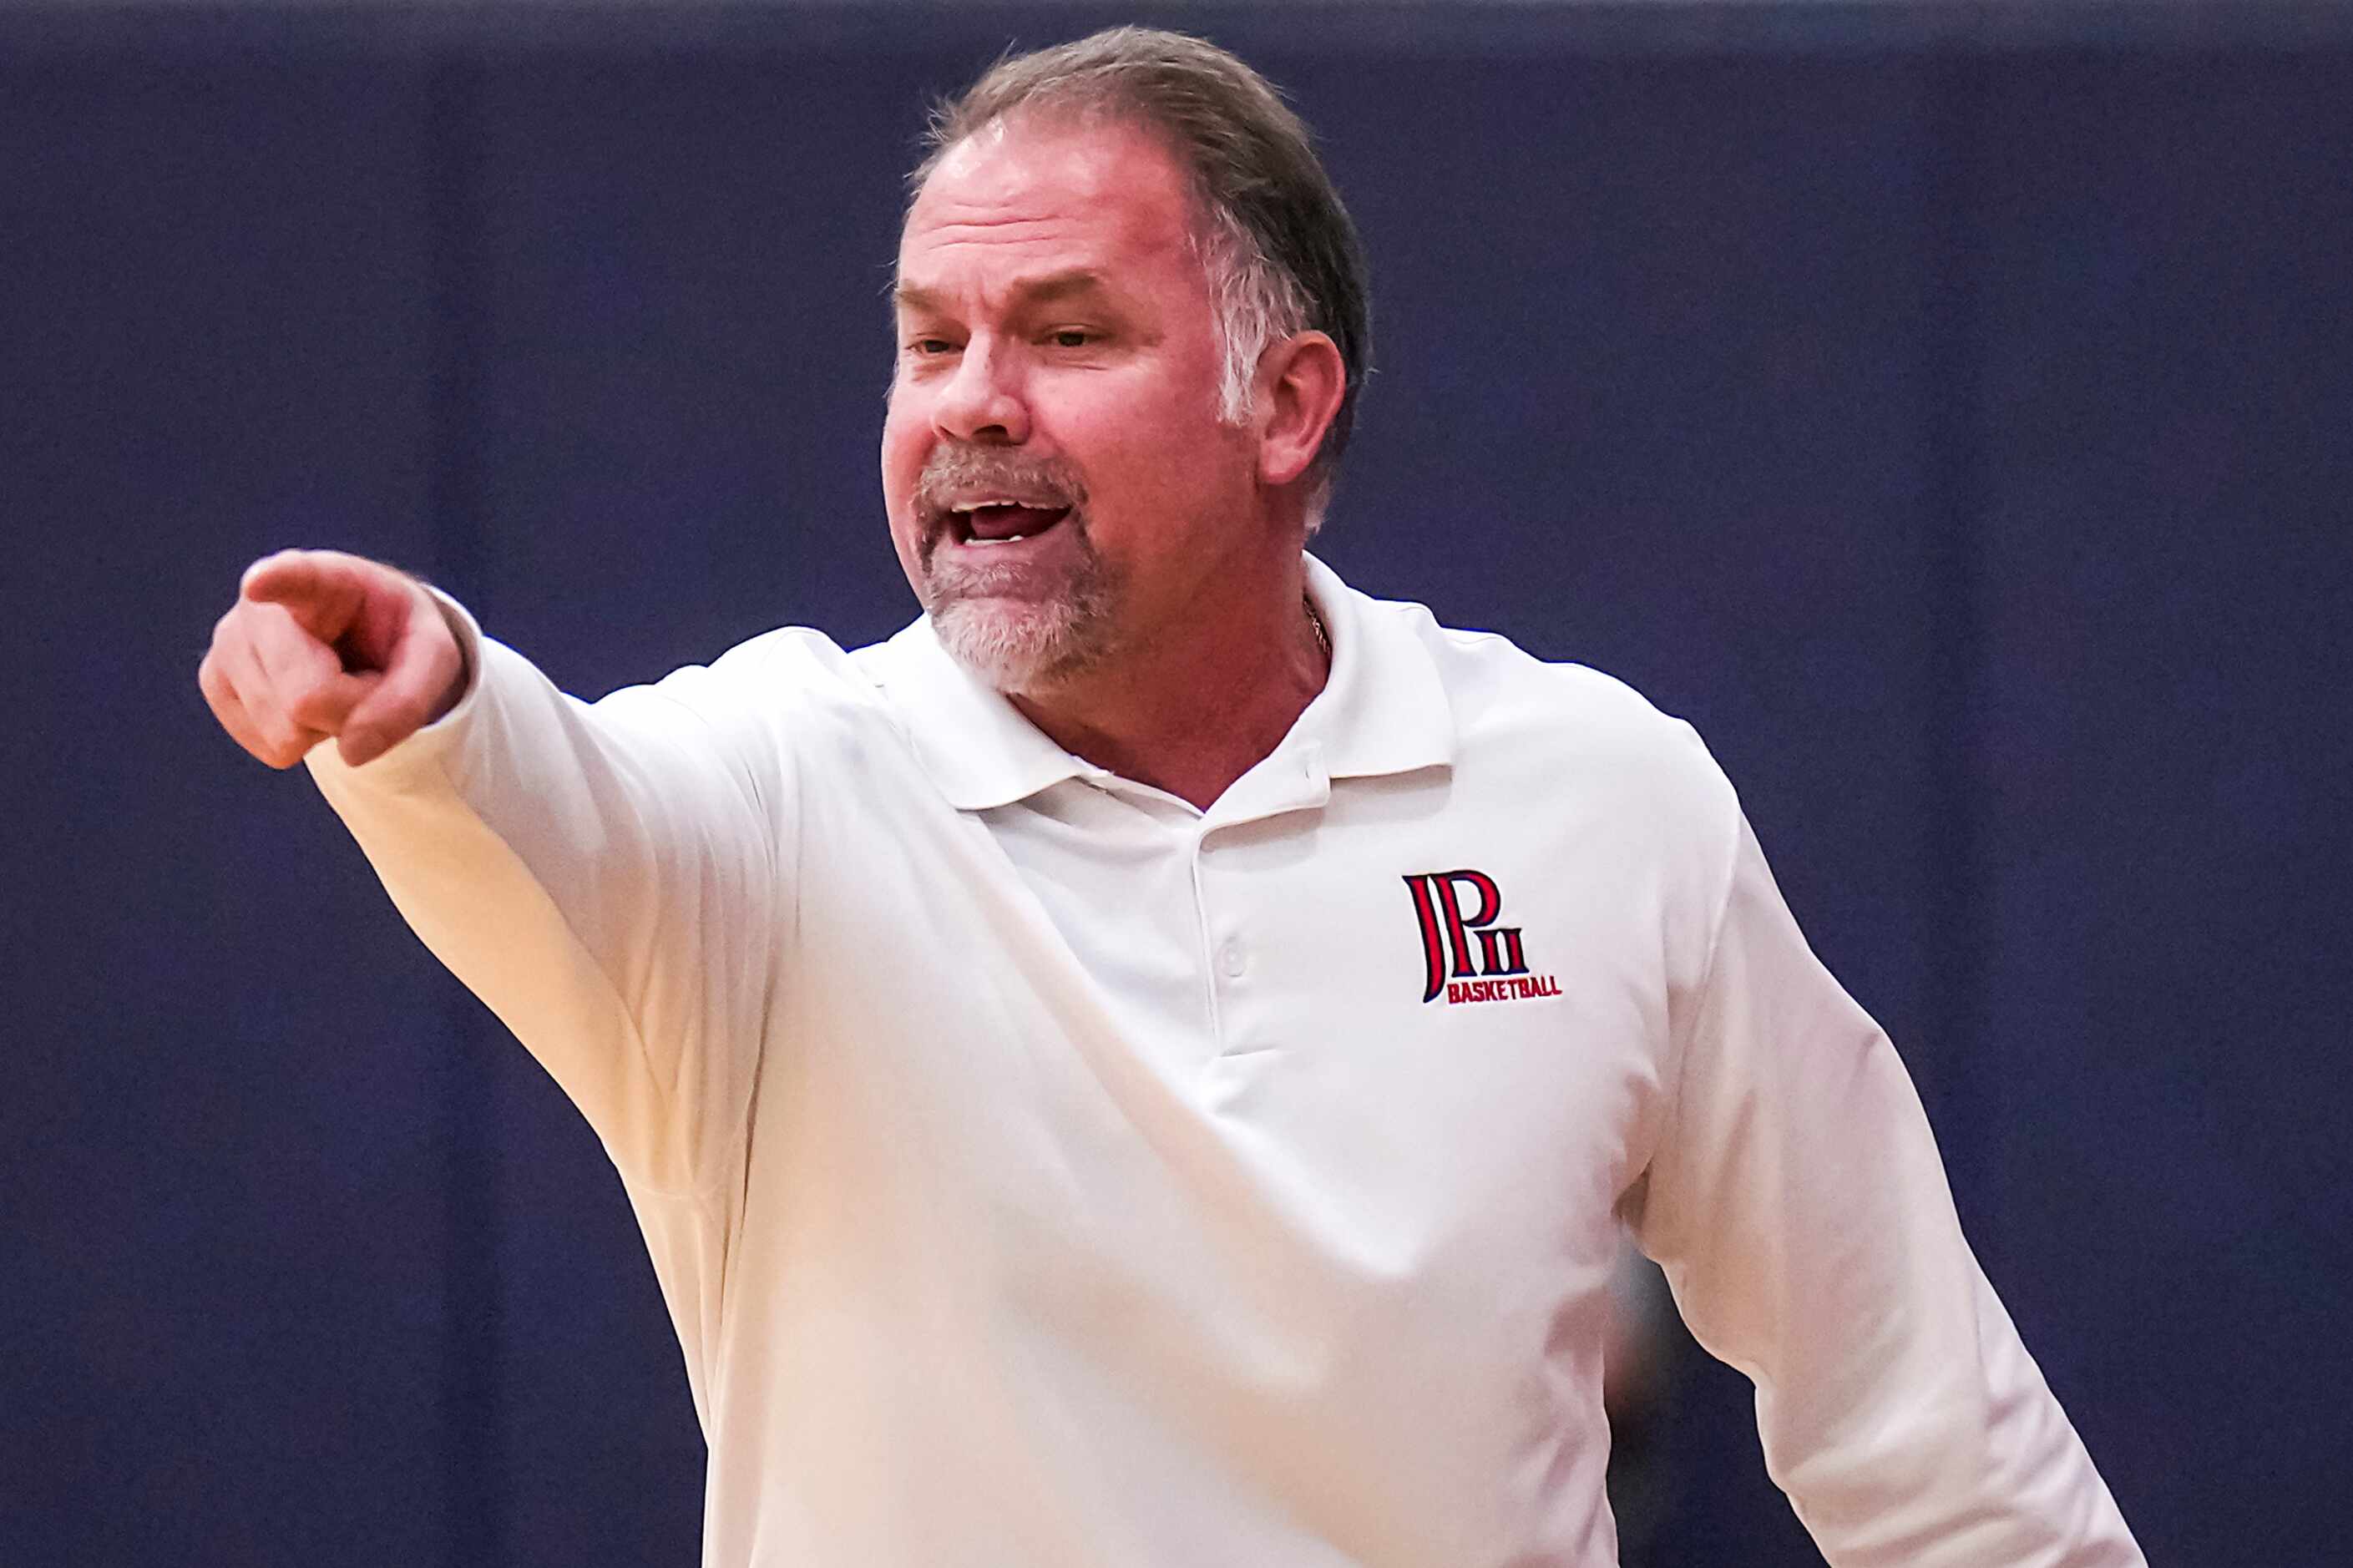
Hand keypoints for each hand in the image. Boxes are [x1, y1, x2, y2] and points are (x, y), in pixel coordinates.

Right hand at [199, 549, 467, 767]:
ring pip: (286, 732)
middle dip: (350, 709)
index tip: (259, 582)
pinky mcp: (215, 683)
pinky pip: (272, 748)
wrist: (365, 642)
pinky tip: (308, 701)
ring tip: (335, 682)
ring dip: (327, 725)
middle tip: (362, 680)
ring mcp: (229, 644)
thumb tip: (352, 753)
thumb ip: (408, 702)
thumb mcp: (433, 659)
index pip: (294, 578)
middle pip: (307, 698)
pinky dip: (304, 739)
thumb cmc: (397, 639)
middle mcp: (260, 606)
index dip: (276, 582)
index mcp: (323, 580)